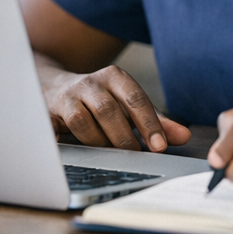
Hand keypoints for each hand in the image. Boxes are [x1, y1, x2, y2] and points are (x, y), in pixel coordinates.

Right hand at [39, 63, 190, 151]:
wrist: (55, 86)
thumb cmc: (100, 100)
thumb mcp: (128, 104)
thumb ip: (155, 120)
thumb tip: (184, 136)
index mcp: (114, 77)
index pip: (135, 98)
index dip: (148, 123)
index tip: (159, 146)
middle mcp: (90, 83)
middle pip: (108, 110)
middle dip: (123, 137)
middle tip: (135, 156)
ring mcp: (67, 96)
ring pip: (82, 121)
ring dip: (98, 141)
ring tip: (108, 153)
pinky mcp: (48, 110)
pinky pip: (53, 126)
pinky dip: (60, 137)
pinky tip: (68, 145)